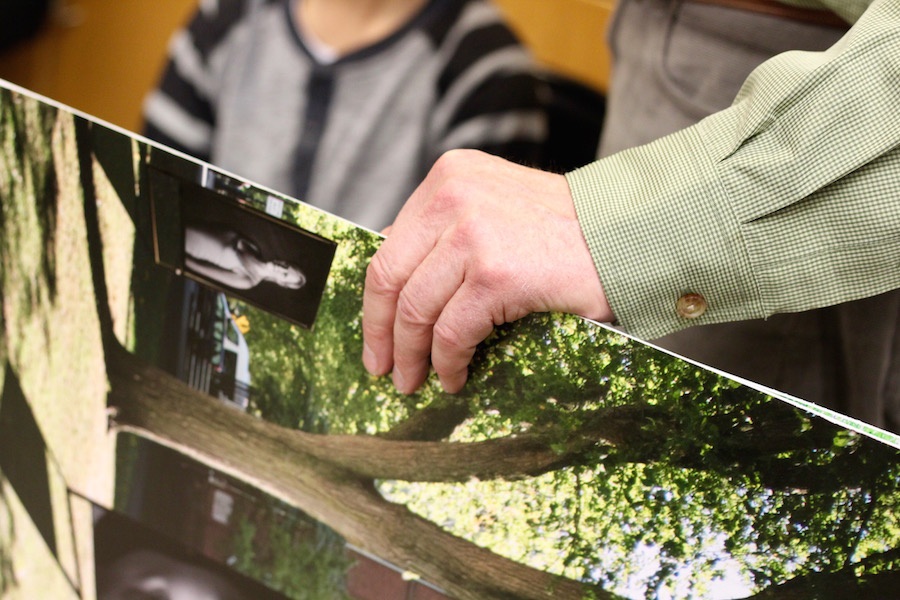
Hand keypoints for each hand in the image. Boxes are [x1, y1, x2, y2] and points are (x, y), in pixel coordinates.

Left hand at [362, 150, 612, 393]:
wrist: (631, 237)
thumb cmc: (568, 232)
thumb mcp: (494, 210)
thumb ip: (444, 233)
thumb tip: (393, 277)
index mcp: (449, 176)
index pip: (388, 247)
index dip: (375, 301)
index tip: (375, 335)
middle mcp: (453, 196)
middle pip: (390, 279)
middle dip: (381, 333)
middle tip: (384, 368)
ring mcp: (472, 234)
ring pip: (416, 311)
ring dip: (412, 356)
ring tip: (416, 381)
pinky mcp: (495, 274)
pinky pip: (451, 333)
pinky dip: (447, 363)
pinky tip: (455, 377)